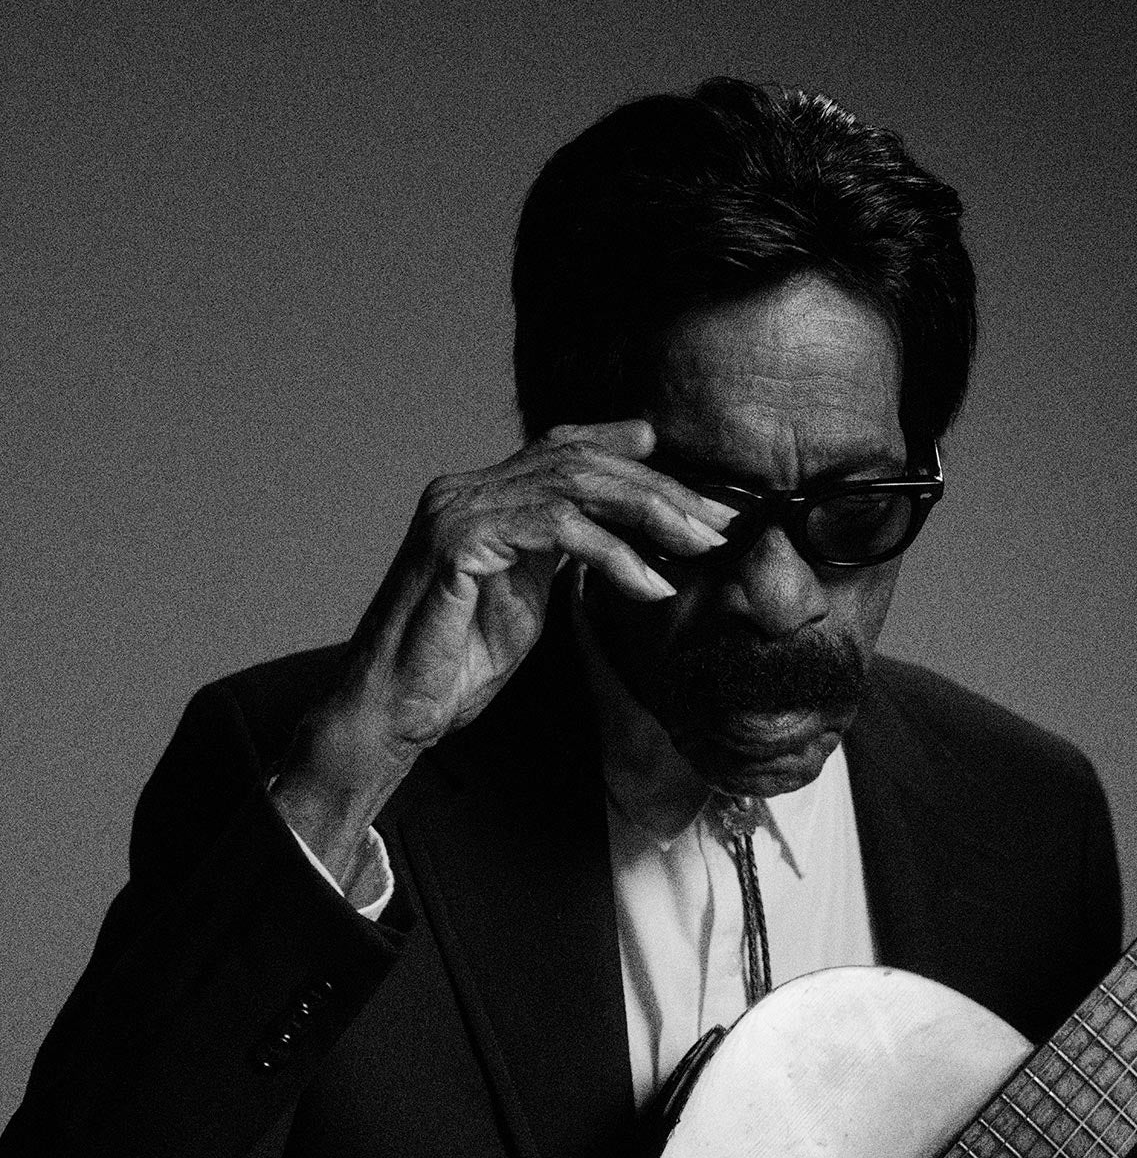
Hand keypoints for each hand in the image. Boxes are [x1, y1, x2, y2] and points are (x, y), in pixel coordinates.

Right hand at [272, 424, 734, 879]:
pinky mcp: (459, 542)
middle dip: (660, 491)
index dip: (628, 451)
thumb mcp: (526, 600)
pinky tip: (650, 586)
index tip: (694, 481)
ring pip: (574, 484)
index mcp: (482, 496)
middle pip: (580, 461)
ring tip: (700, 550)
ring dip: (649, 515)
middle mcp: (466, 488)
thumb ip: (563, 559)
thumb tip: (624, 542)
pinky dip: (612, 554)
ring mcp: (459, 509)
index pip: (563, 448)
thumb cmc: (455, 666)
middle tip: (720, 525)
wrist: (395, 709)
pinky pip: (555, 529)